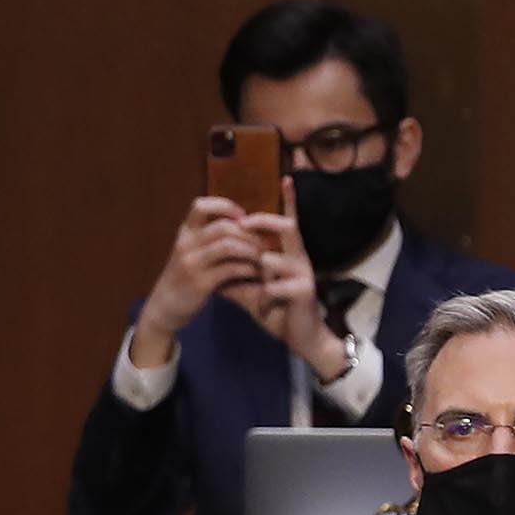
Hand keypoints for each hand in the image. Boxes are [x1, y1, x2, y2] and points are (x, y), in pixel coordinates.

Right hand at [132, 196, 264, 365]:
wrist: (163, 308)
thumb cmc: (184, 278)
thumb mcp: (190, 252)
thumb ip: (209, 238)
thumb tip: (244, 224)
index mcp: (185, 233)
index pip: (201, 205)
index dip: (225, 206)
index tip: (243, 217)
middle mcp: (186, 244)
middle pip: (223, 226)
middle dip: (249, 233)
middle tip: (265, 243)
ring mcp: (191, 264)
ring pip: (228, 246)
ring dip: (251, 250)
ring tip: (263, 257)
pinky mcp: (199, 283)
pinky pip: (230, 269)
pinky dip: (247, 269)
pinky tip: (254, 273)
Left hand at [236, 180, 344, 372]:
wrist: (301, 338)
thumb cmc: (277, 310)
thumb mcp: (252, 291)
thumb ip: (235, 278)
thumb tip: (210, 267)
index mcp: (288, 253)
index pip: (288, 221)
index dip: (289, 200)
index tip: (287, 177)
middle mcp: (299, 258)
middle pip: (286, 227)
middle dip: (262, 222)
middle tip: (242, 223)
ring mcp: (303, 273)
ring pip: (272, 259)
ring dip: (254, 272)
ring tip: (252, 289)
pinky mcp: (304, 292)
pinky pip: (275, 287)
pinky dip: (262, 298)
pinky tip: (263, 309)